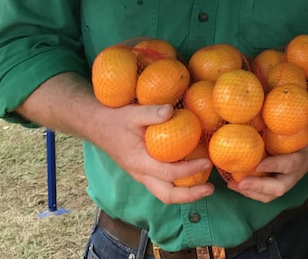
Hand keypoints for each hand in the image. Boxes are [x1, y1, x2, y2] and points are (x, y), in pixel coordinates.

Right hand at [92, 103, 214, 203]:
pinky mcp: (143, 172)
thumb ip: (152, 112)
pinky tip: (192, 173)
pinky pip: (162, 184)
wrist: (97, 125)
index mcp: (138, 162)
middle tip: (210, 188)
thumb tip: (171, 111)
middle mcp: (140, 174)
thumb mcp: (133, 112)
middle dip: (191, 196)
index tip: (207, 162)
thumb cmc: (116, 119)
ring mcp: (141, 175)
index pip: (168, 173)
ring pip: (164, 194)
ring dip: (186, 193)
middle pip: (167, 196)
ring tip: (205, 185)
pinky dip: (179, 184)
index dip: (190, 170)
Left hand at [229, 114, 307, 202]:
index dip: (275, 165)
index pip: (290, 164)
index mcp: (303, 158)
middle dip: (259, 187)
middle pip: (278, 188)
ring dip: (251, 193)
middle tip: (241, 182)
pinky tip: (233, 184)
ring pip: (270, 195)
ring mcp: (286, 181)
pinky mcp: (278, 182)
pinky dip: (250, 192)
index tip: (258, 164)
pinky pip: (265, 194)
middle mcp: (295, 174)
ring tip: (232, 185)